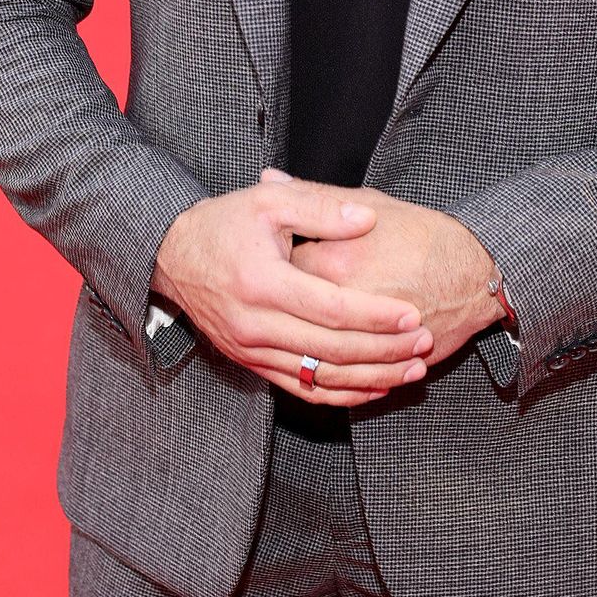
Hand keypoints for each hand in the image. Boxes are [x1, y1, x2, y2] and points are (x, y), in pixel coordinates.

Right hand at [151, 175, 433, 405]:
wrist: (171, 256)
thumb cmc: (224, 222)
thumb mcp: (271, 201)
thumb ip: (321, 208)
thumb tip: (368, 219)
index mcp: (262, 282)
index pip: (331, 309)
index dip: (375, 315)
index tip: (413, 314)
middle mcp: (255, 324)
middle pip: (332, 349)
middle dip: (384, 351)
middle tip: (425, 344)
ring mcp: (251, 350)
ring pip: (320, 377)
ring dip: (370, 378)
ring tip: (412, 371)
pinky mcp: (249, 362)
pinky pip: (300, 389)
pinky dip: (340, 395)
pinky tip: (373, 389)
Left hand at [290, 186, 500, 375]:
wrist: (476, 276)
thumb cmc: (424, 235)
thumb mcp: (371, 203)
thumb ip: (316, 196)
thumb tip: (268, 176)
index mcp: (333, 260)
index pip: (278, 267)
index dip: (272, 261)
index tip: (274, 257)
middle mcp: (341, 302)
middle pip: (289, 313)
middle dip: (282, 305)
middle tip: (285, 293)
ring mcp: (359, 339)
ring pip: (311, 354)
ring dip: (300, 342)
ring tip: (301, 327)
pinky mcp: (373, 363)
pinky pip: (338, 379)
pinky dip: (328, 376)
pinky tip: (325, 362)